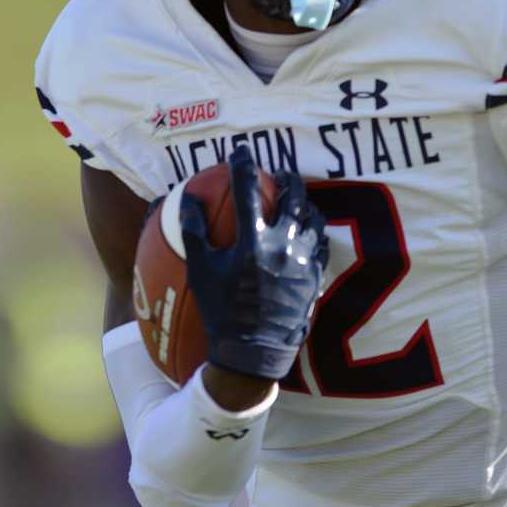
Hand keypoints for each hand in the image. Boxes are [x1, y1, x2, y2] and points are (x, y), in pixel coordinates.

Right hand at [179, 146, 327, 380]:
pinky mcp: (315, 276)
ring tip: (297, 198)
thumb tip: (187, 197)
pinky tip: (308, 230)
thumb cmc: (222, 312)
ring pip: (312, 218)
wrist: (254, 353)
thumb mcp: (201, 272)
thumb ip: (193, 232)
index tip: (240, 153)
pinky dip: (314, 231)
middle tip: (280, 173)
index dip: (243, 166)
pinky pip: (320, 244)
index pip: (248, 191)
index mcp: (252, 241)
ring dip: (304, 203)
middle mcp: (282, 245)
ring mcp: (303, 261)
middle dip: (287, 179)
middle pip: (292, 197)